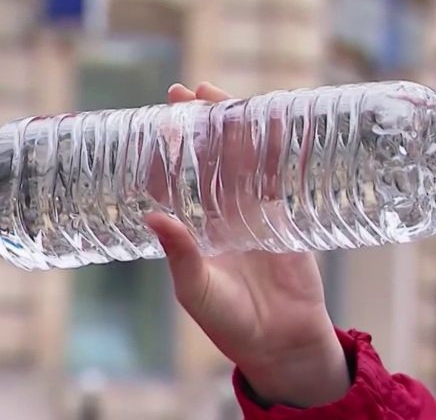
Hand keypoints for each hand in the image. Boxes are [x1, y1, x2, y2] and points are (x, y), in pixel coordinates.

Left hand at [146, 82, 349, 406]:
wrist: (282, 343)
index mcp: (194, 229)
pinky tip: (269, 118)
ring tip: (216, 93)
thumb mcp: (196, 290)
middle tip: (182, 93)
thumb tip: (152, 217)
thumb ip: (179, 254)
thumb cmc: (230, 323)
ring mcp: (253, 212)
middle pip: (206, 159)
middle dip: (196, 126)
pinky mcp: (284, 215)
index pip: (173, 182)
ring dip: (230, 126)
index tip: (151, 125)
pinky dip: (274, 147)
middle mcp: (220, 215)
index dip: (163, 154)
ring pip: (239, 158)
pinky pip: (278, 174)